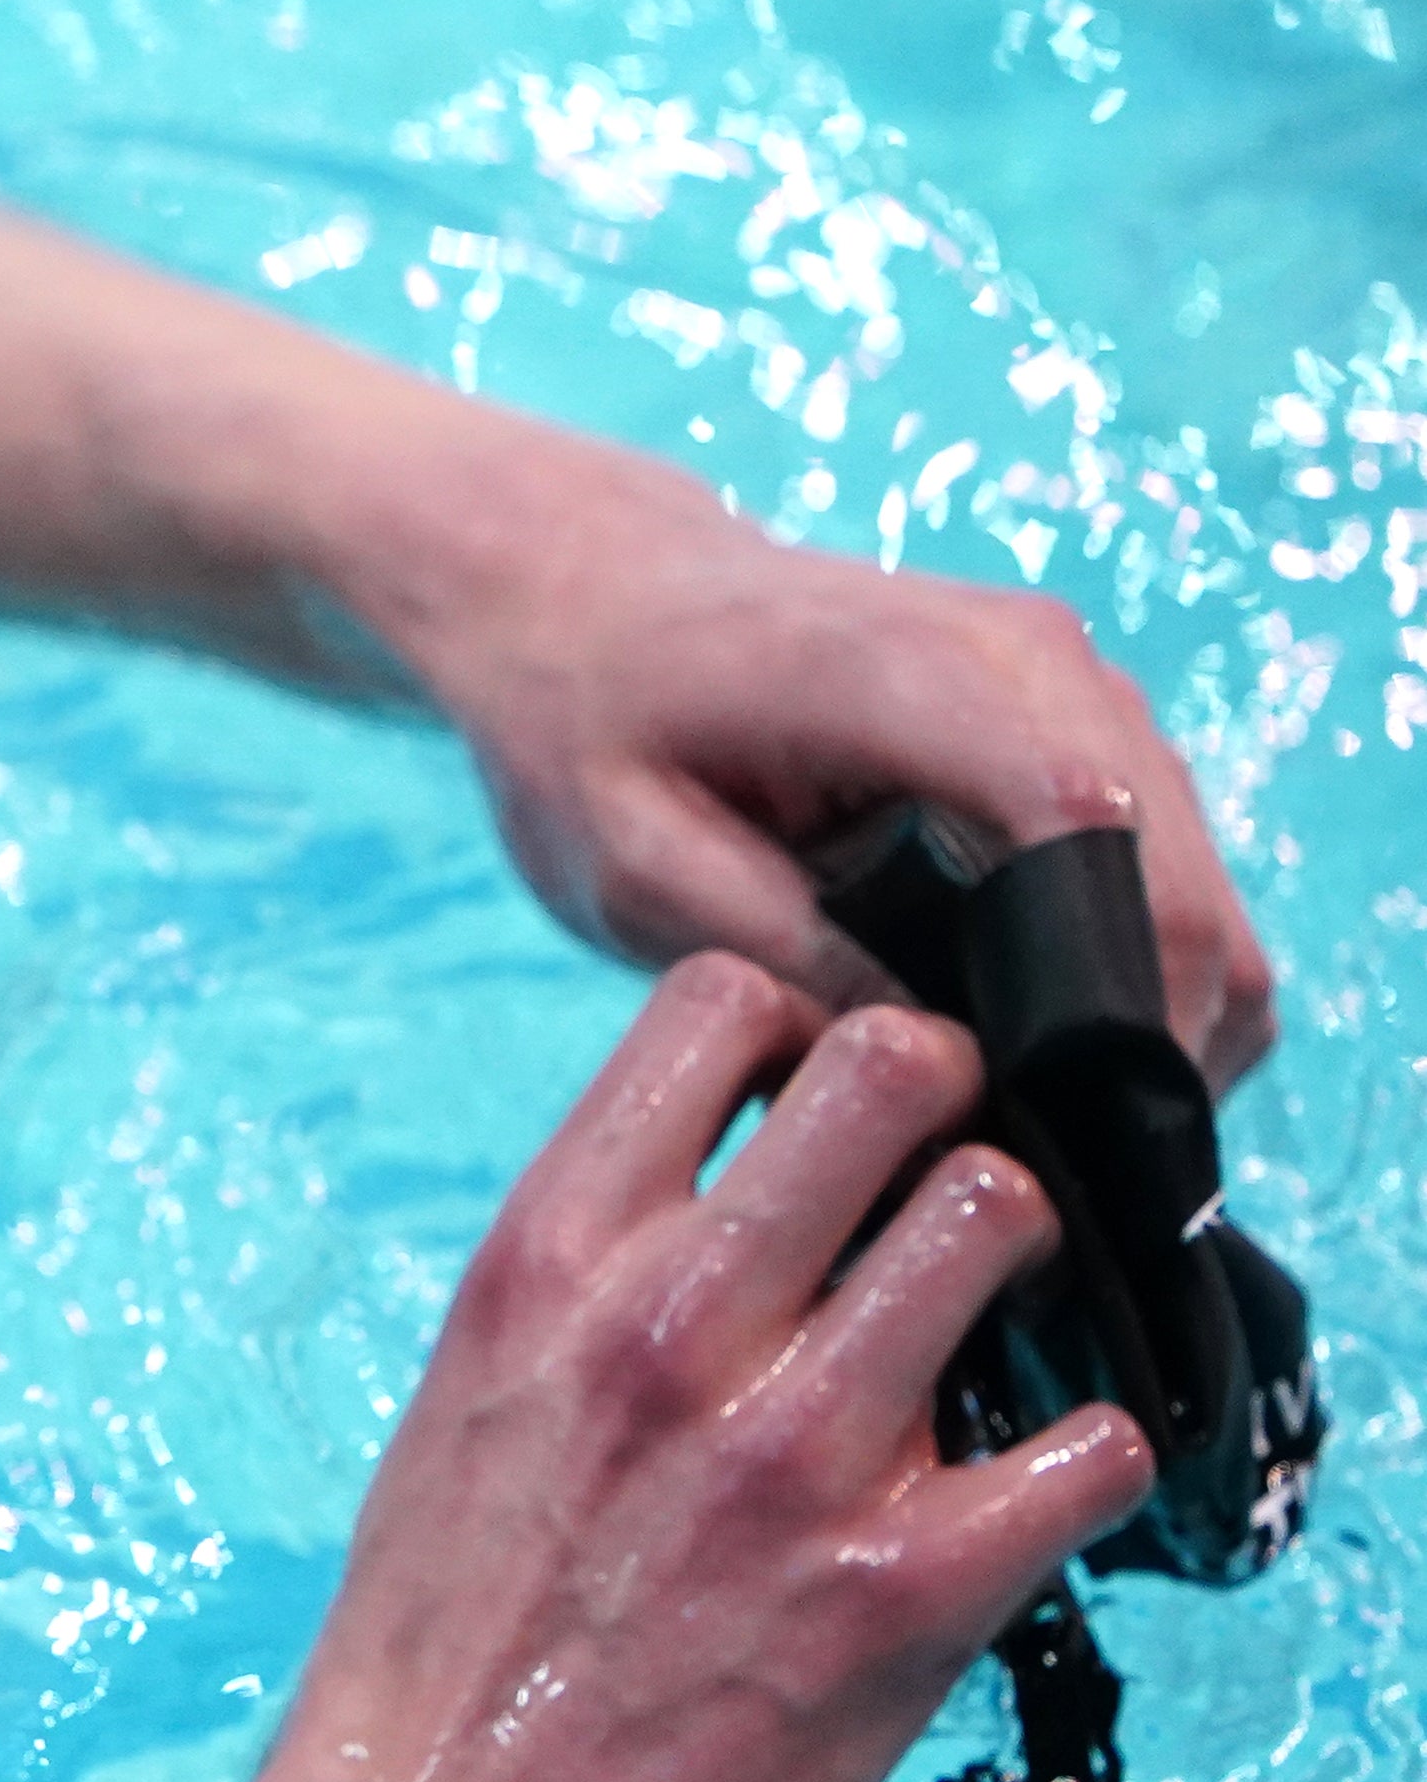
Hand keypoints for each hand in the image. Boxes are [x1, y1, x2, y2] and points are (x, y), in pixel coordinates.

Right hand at [214, 962, 1157, 1781]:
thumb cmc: (441, 1637)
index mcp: (545, 1264)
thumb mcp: (472, 1400)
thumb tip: (731, 1193)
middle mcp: (670, 1329)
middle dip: (948, 1110)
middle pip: (897, 1070)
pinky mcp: (906, 1594)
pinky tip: (1032, 1490)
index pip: (721, 1002)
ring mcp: (793, 1456)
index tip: (821, 1106)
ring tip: (991, 1336)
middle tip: (940, 1198)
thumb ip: (592, 1283)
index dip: (809, 1029)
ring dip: (1024, 1262)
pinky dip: (1091, 1458)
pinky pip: (1095, 1446)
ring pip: (1000, 1219)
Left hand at [400, 459, 1273, 1088]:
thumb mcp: (636, 866)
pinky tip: (1056, 1065)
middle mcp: (1032, 660)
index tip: (1065, 1133)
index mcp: (913, 673)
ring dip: (1157, 1020)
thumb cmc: (585, 727)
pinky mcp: (1081, 724)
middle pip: (1178, 879)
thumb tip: (948, 1069)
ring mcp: (1075, 685)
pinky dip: (1140, 975)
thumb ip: (789, 957)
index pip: (1091, 827)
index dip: (1108, 997)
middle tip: (1063, 1184)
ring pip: (1196, 886)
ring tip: (1055, 1139)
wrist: (588, 598)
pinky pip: (1164, 869)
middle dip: (1149, 1044)